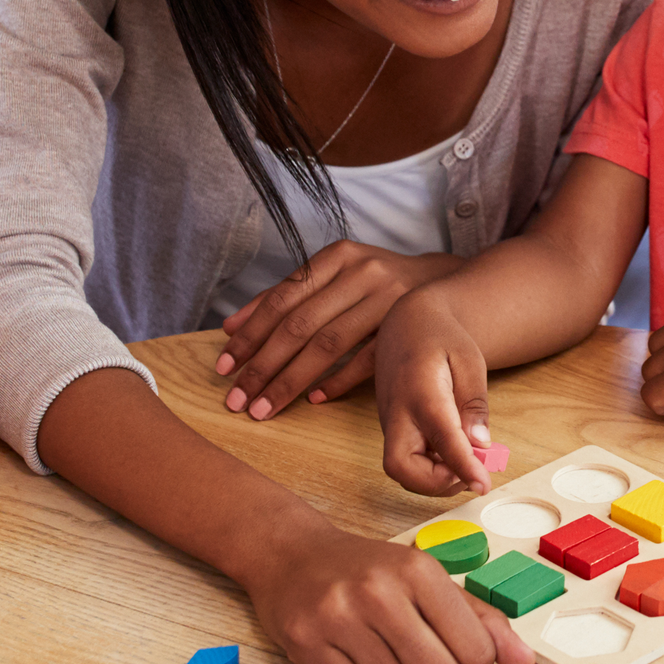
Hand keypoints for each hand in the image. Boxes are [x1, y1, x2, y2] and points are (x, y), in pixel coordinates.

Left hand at [218, 242, 462, 418]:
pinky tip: (314, 399)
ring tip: (264, 407)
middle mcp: (363, 273)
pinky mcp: (408, 327)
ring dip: (291, 381)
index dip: (250, 335)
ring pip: (329, 344)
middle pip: (301, 324)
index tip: (224, 366)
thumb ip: (285, 296)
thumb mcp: (333, 276)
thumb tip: (230, 327)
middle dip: (263, 366)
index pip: (282, 299)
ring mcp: (389, 299)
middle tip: (237, 398)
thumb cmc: (374, 283)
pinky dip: (338, 381)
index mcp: (338, 256)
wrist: (439, 283)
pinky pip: (367, 360)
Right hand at [243, 519, 531, 663]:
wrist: (295, 556)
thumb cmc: (372, 571)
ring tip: (391, 657)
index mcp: (420, 572)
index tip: (463, 656)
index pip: (475, 650)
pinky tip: (361, 661)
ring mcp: (338, 619)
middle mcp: (379, 593)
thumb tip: (524, 662)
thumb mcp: (430, 580)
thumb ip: (481, 619)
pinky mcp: (305, 644)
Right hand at [374, 291, 496, 496]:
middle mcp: (398, 413)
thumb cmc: (441, 337)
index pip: (441, 438)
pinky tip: (456, 452)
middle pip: (400, 467)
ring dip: (435, 479)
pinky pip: (407, 460)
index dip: (463, 466)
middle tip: (474, 472)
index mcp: (421, 391)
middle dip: (436, 484)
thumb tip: (481, 444)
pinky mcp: (393, 429)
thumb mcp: (469, 361)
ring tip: (470, 461)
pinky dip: (431, 469)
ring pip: (401, 470)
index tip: (484, 485)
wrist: (408, 322)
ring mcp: (391, 423)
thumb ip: (474, 403)